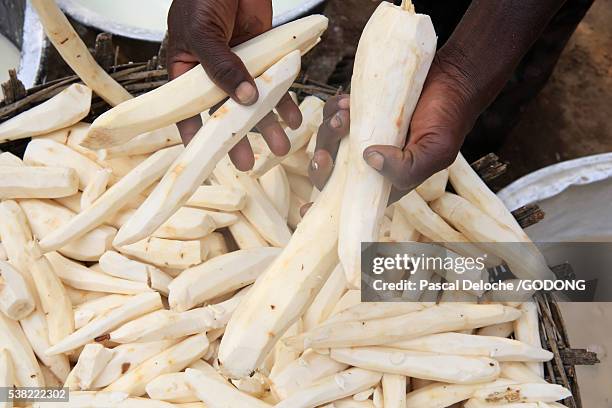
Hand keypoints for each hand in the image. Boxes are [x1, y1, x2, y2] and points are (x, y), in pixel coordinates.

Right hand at [167, 0, 301, 169]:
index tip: (208, 158)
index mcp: (187, 71)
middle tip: (250, 165)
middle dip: (240, 138)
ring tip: (283, 148)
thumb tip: (244, 101)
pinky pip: (276, 83)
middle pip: (226, 113)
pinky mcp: (265, 58)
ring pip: (255, 103)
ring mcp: (241, 67)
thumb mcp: (204, 32)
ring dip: (269, 125)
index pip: (188, 111)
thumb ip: (222, 67)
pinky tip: (295, 119)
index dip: (197, 136)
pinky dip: (286, 101)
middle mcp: (214, 74)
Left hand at [309, 51, 477, 194]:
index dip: (325, 206)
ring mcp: (361, 135)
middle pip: (329, 171)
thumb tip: (368, 159)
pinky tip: (347, 103)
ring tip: (346, 116)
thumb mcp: (435, 151)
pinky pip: (332, 113)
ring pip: (327, 140)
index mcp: (384, 180)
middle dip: (322, 161)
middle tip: (327, 150)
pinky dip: (333, 109)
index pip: (350, 200)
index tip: (305, 211)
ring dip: (329, 130)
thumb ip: (406, 168)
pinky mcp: (358, 111)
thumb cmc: (448, 119)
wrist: (452, 80)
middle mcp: (369, 161)